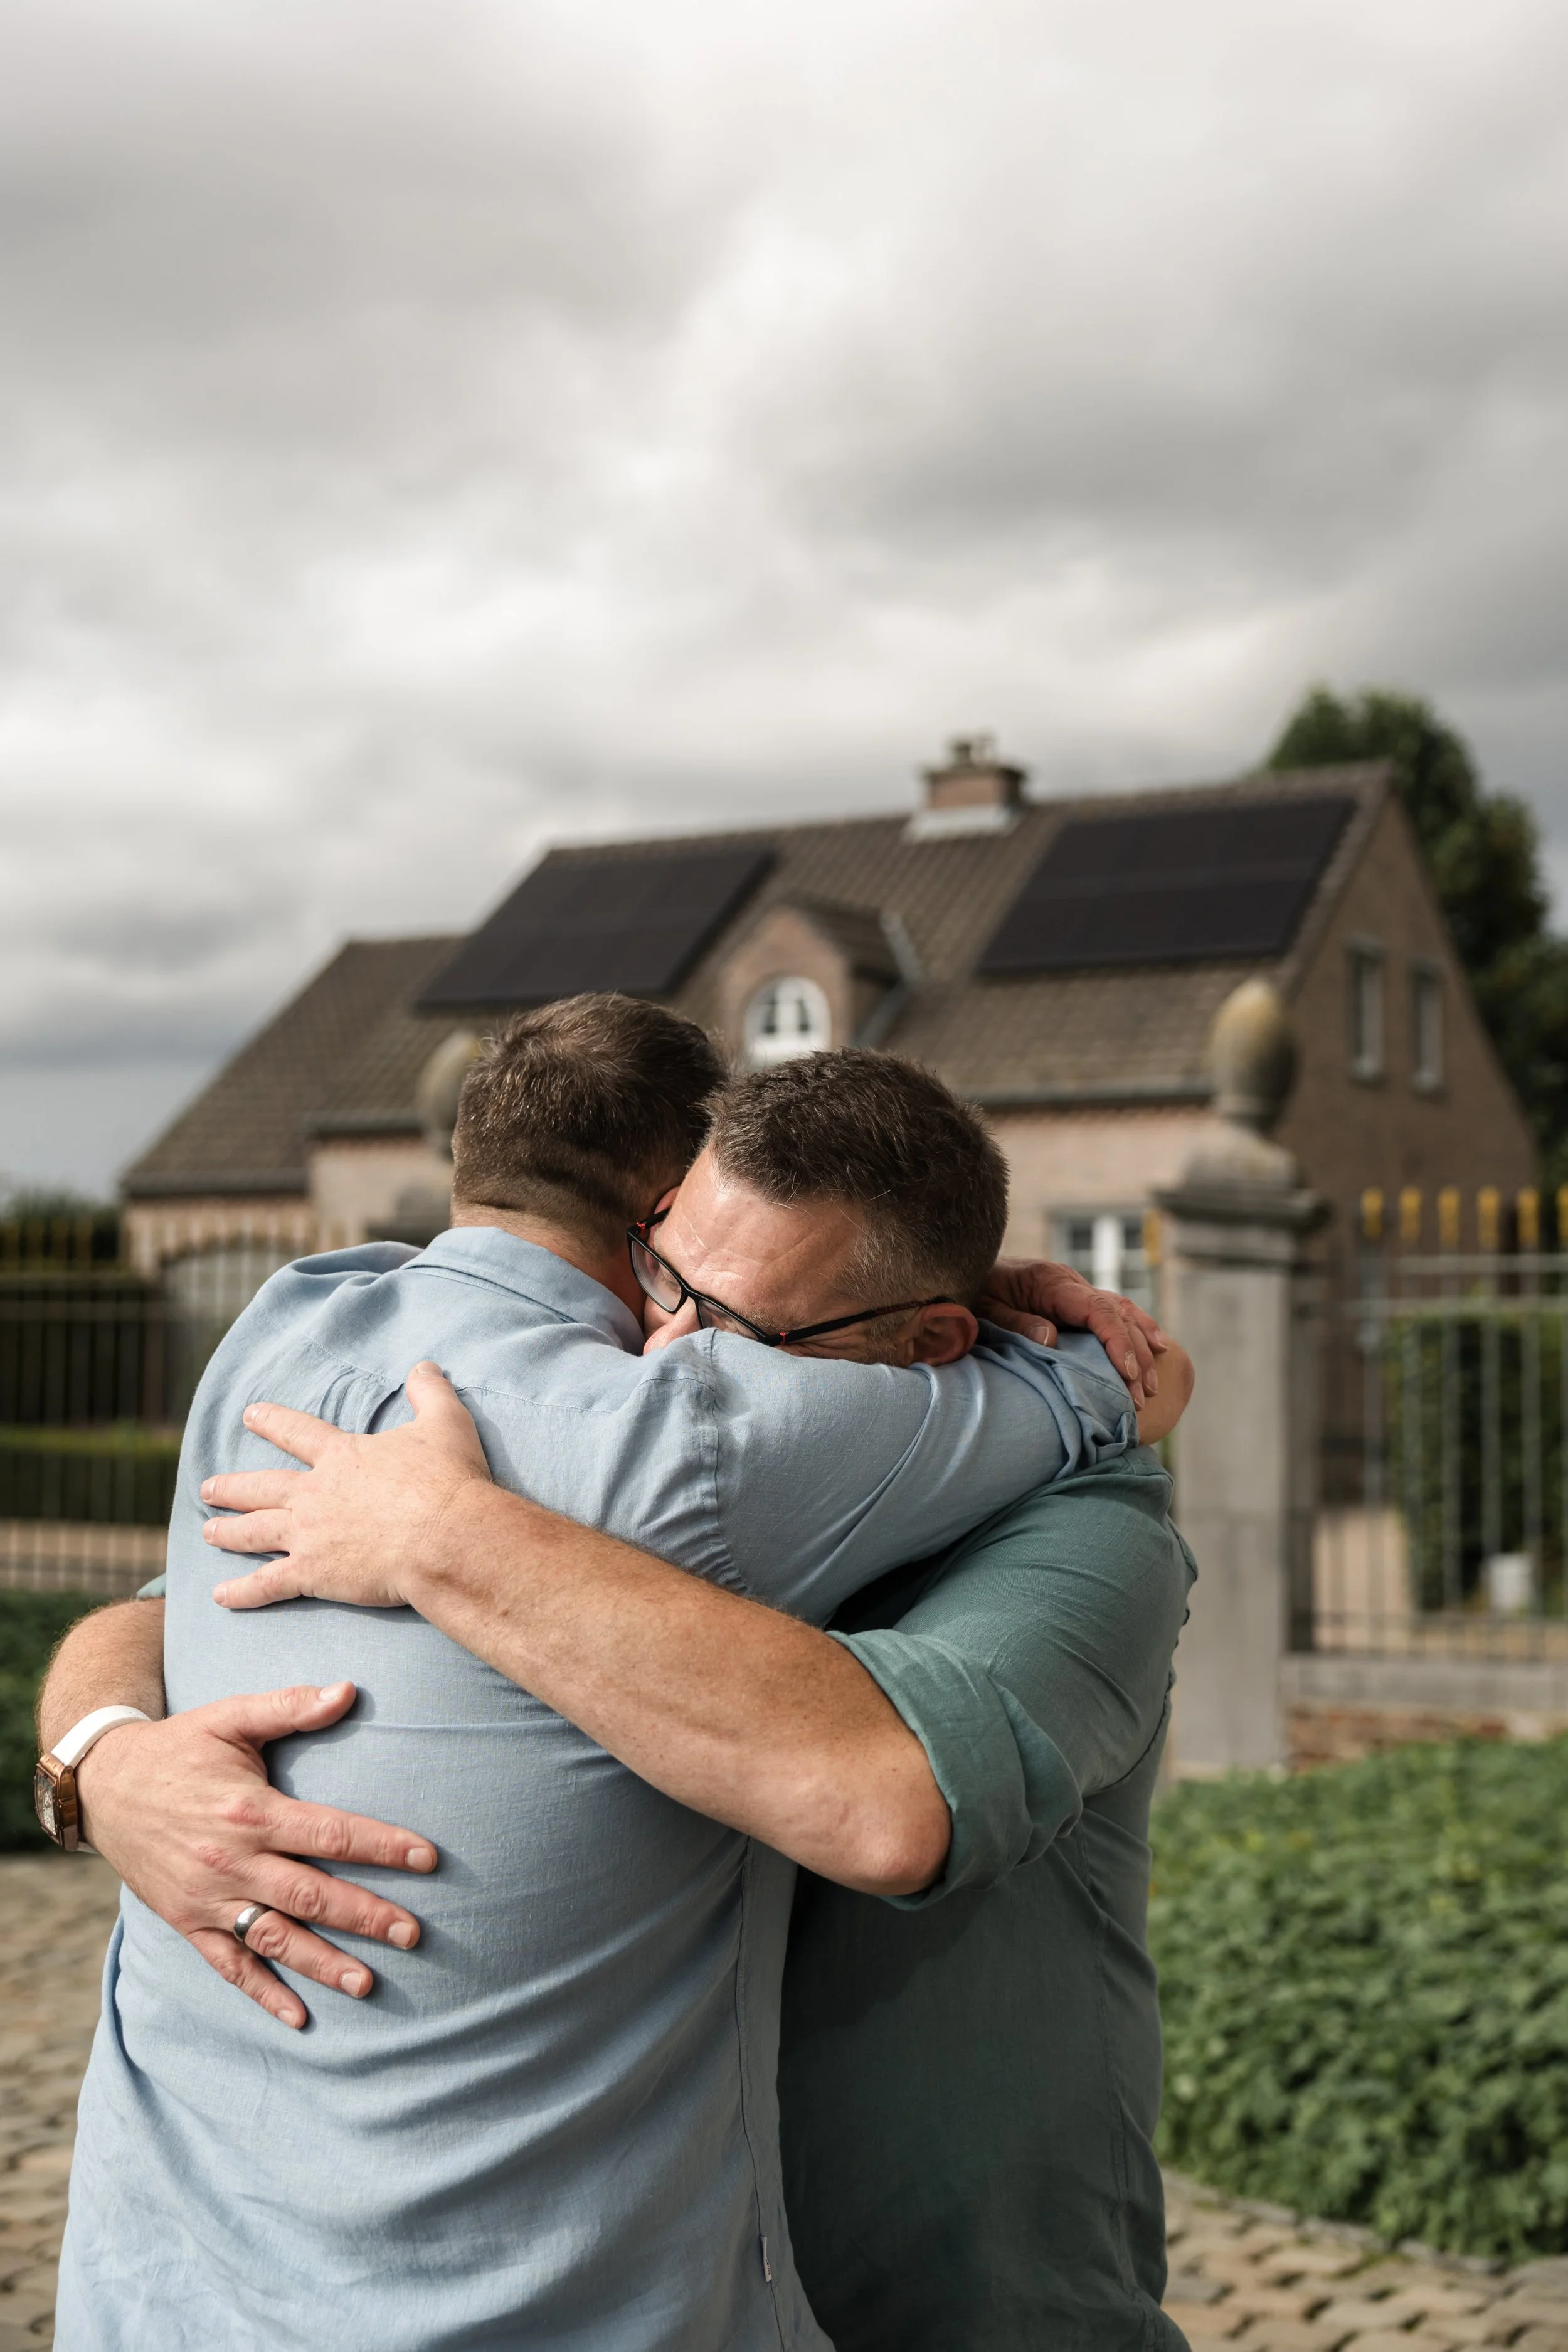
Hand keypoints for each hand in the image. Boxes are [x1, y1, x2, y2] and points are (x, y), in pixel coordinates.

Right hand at [74, 1683, 435, 2029]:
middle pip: (310, 1895)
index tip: (427, 1858)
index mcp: (250, 1811)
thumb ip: (289, 1705)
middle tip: (414, 1934)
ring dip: (322, 1964)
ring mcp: (206, 1898)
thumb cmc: (178, 1746)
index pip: (330, 1833)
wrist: (102, 1786)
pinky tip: (299, 2017)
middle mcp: (231, 1861)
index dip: (382, 1846)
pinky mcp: (185, 1921)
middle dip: (365, 1915)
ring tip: (368, 1983)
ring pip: (273, 1938)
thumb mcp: (229, 1716)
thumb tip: (349, 1690)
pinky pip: (227, 1965)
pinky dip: (263, 1992)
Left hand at [202, 1360, 492, 1611]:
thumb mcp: (445, 1424)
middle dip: (232, 1487)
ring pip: (255, 1531)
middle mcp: (315, 1493)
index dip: (272, 1421)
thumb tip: (424, 1367)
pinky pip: (267, 1583)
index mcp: (342, 1457)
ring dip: (229, 1532)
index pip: (297, 1432)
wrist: (445, 1537)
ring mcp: (308, 1534)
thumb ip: (430, 1393)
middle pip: (262, 1486)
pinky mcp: (313, 1572)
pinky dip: (242, 1592)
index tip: (250, 1415)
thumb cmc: (447, 1481)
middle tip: (207, 1488)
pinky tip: (219, 1596)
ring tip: (208, 1533)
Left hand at [977, 1257, 1167, 1407]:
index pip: (1098, 1309)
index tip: (1127, 1373)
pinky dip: (1139, 1328)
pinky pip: (1117, 1312)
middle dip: (1136, 1356)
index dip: (1117, 1340)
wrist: (968, 1271)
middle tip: (1142, 1397)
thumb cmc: (975, 1292)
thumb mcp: (985, 1309)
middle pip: (1118, 1316)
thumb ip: (1016, 1323)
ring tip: (1153, 1386)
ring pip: (1124, 1314)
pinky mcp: (1077, 1300)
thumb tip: (1050, 1339)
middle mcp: (1071, 1283)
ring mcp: (1077, 1290)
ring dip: (1142, 1349)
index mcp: (1051, 1282)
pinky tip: (1159, 1347)